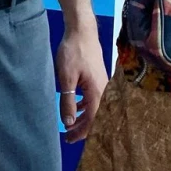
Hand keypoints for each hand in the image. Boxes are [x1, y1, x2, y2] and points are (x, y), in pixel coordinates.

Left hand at [54, 18, 107, 142]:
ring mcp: (102, 84)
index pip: (92, 121)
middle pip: (96, 116)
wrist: (82, 31)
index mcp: (98, 93)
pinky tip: (76, 107)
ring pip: (95, 108)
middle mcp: (104, 90)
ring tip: (69, 123)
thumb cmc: (73, 52)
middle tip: (67, 136)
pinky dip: (85, 106)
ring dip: (83, 117)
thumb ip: (68, 101)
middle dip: (82, 128)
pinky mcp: (98, 78)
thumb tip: (68, 123)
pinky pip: (94, 98)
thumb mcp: (66, 79)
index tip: (69, 139)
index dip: (80, 132)